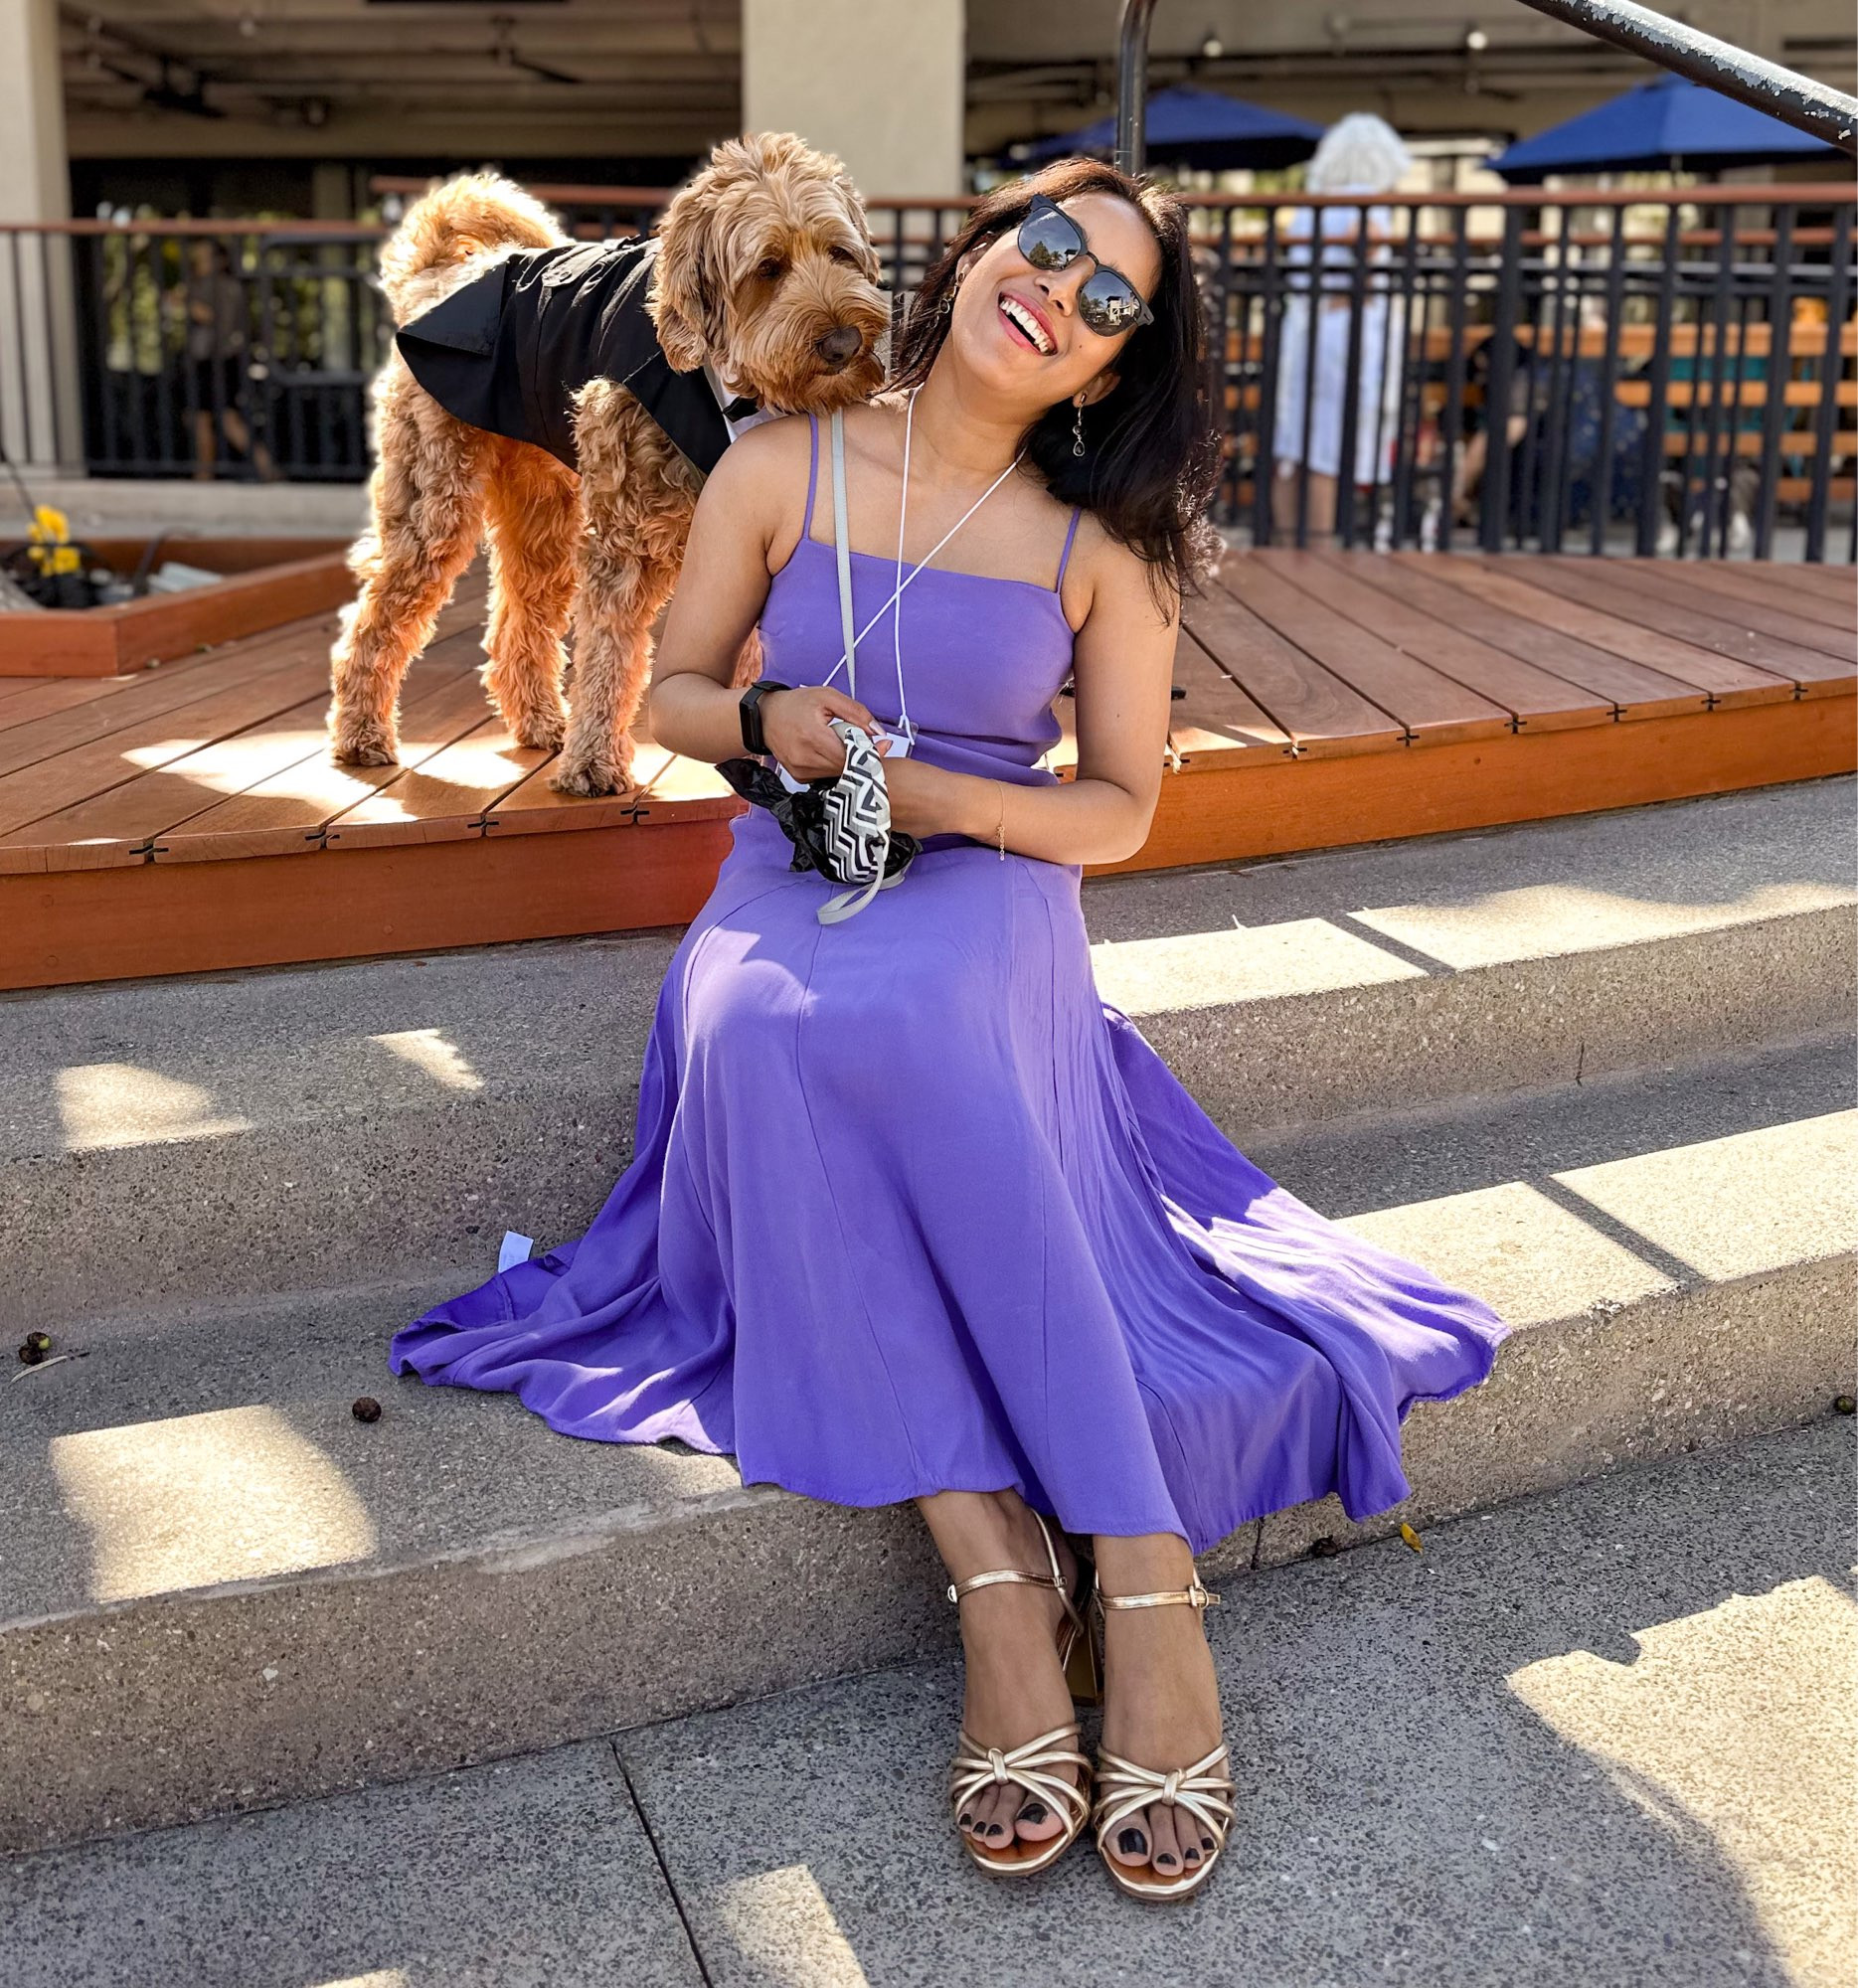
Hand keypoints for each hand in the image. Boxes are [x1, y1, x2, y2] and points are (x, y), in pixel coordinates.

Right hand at [760, 683, 892, 781]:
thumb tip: (877, 731)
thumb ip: (856, 712)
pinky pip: (826, 776)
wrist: (766, 716)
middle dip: (860, 755)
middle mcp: (805, 758)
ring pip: (837, 773)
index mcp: (813, 737)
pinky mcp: (799, 776)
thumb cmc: (795, 705)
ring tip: (841, 743)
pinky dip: (833, 766)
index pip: (850, 754)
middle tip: (864, 741)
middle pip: (846, 766)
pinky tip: (830, 752)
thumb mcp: (828, 696)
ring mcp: (801, 770)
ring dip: (846, 761)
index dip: (870, 752)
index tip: (883, 746)